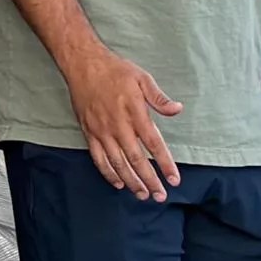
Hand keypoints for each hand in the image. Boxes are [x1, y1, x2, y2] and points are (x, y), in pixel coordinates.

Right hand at [63, 43, 185, 201]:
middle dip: (150, 180)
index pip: (154, 144)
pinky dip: (108, 173)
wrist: (83, 65)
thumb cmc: (115, 71)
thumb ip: (159, 98)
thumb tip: (177, 109)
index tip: (174, 179)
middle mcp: (118, 126)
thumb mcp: (142, 78)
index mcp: (135, 113)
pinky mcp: (89, 133)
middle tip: (160, 196)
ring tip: (143, 195)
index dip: (165, 164)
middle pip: (136, 160)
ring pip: (118, 163)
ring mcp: (102, 131)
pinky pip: (99, 159)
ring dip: (132, 181)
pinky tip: (119, 183)